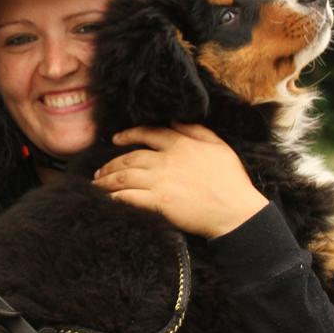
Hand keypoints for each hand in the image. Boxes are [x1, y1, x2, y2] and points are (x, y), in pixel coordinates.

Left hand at [94, 123, 266, 237]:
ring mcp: (160, 181)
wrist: (236, 212)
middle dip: (110, 164)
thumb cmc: (232, 181)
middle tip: (100, 171)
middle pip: (129, 158)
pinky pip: (128, 197)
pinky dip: (114, 197)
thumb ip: (196, 130)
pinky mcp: (158, 202)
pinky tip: (107, 199)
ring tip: (97, 185)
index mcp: (181, 144)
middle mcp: (166, 160)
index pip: (147, 133)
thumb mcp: (219, 146)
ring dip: (106, 180)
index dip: (127, 135)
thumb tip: (175, 120)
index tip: (115, 139)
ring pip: (124, 176)